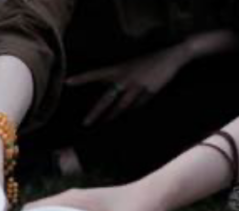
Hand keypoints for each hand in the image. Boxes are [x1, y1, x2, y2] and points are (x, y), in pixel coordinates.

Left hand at [67, 44, 189, 125]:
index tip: (67, 82)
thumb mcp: (127, 66)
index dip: (82, 78)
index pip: (96, 73)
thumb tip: (102, 88)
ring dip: (113, 117)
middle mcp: (126, 77)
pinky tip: (128, 120)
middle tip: (85, 124)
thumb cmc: (146, 63)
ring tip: (104, 126)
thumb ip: (114, 77)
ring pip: (123, 106)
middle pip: (108, 98)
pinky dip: (133, 112)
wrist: (171, 56)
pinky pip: (139, 106)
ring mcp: (138, 85)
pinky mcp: (150, 91)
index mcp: (119, 69)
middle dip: (96, 112)